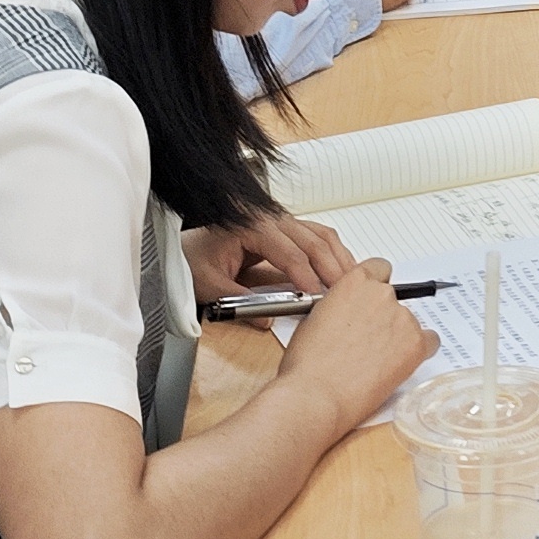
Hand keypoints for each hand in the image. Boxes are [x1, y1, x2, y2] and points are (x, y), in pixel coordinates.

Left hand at [184, 210, 358, 304]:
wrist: (185, 247)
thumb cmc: (193, 258)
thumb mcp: (206, 283)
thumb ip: (234, 301)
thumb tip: (266, 319)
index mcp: (249, 225)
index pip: (288, 252)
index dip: (305, 276)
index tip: (317, 298)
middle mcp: (269, 219)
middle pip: (311, 240)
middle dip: (331, 268)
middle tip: (346, 294)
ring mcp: (280, 223)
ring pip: (321, 235)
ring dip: (339, 259)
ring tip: (353, 283)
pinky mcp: (286, 232)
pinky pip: (317, 237)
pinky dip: (334, 253)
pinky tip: (344, 271)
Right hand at [283, 257, 434, 430]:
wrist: (317, 394)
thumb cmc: (308, 364)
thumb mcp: (314, 318)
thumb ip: (339, 307)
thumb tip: (347, 315)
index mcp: (355, 283)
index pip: (379, 269)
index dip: (376, 287)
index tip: (373, 302)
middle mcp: (382, 295)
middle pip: (395, 299)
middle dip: (385, 317)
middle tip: (370, 342)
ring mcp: (402, 318)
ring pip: (410, 322)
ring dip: (398, 336)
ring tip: (376, 362)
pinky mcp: (416, 343)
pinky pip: (430, 341)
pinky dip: (418, 351)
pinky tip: (399, 365)